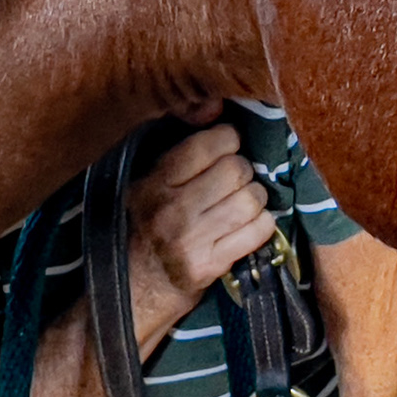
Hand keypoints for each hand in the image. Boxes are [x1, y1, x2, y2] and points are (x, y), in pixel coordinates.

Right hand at [124, 124, 277, 349]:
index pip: (208, 144)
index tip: (226, 148)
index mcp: (154, 183)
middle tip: (234, 181)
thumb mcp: (147, 182)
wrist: (133, 291)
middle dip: (243, 171)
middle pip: (236, 170)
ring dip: (255, 198)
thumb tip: (215, 105)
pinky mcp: (211, 266)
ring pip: (251, 199)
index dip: (227, 140)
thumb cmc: (145, 227)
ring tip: (242, 203)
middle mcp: (171, 210)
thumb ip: (180, 144)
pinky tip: (250, 225)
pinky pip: (258, 231)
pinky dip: (262, 225)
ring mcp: (192, 240)